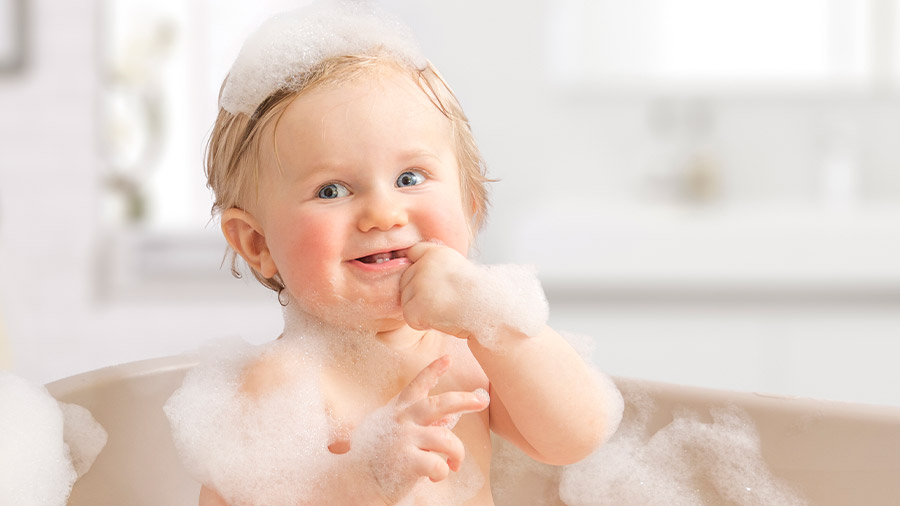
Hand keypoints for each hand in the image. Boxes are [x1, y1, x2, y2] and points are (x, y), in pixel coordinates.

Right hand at [355, 355, 488, 502]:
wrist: (351, 481)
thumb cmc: (374, 457)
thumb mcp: (389, 431)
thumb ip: (415, 423)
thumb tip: (448, 419)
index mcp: (398, 411)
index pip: (417, 385)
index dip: (433, 370)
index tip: (448, 358)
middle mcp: (402, 421)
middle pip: (439, 404)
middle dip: (464, 399)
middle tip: (482, 399)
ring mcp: (404, 440)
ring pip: (446, 439)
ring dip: (457, 453)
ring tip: (454, 464)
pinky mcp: (406, 461)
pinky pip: (438, 464)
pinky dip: (442, 472)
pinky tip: (435, 476)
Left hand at [399, 241, 480, 338]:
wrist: (490, 312)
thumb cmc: (478, 296)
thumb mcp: (458, 269)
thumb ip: (435, 265)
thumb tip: (408, 263)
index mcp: (437, 252)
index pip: (412, 252)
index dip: (416, 267)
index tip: (426, 280)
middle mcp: (426, 264)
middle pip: (405, 279)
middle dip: (418, 294)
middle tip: (444, 300)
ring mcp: (421, 283)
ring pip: (406, 299)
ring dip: (421, 310)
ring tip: (446, 309)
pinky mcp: (418, 304)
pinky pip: (410, 317)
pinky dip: (423, 323)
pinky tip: (442, 319)